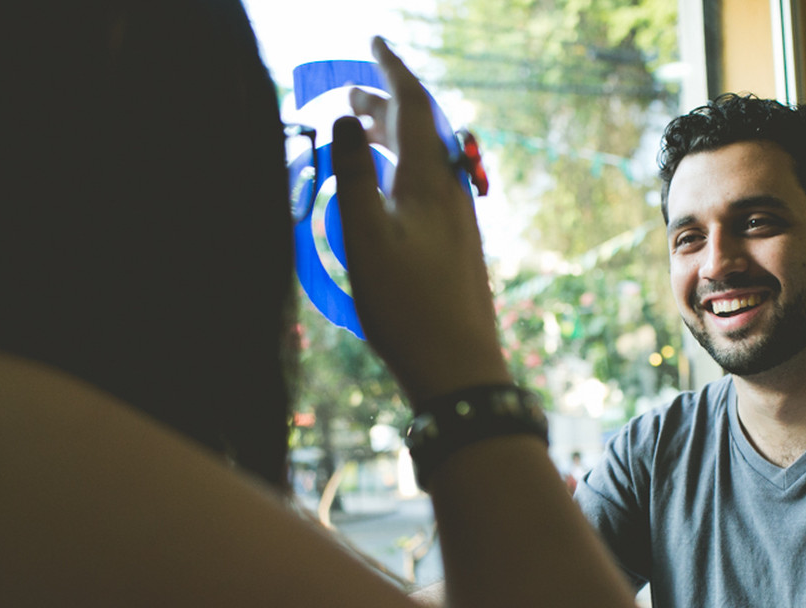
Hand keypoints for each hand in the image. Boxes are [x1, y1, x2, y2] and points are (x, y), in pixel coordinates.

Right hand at [331, 37, 510, 408]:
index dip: (392, 69)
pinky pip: (428, 187)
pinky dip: (402, 169)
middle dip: (387, 104)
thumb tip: (346, 120)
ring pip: (425, 160)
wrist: (459, 368)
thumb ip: (354, 175)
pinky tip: (387, 188)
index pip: (415, 106)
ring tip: (362, 132)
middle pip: (421, 131)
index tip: (375, 42)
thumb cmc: (407, 306)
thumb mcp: (366, 237)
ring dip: (394, 138)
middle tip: (352, 94)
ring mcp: (458, 220)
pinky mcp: (456, 246)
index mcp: (430, 181)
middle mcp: (451, 192)